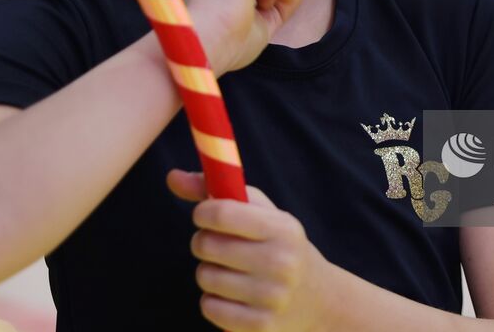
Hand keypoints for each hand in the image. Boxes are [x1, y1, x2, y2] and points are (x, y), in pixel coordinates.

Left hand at [168, 168, 332, 331]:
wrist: (321, 300)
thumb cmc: (280, 246)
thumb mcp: (263, 214)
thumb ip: (216, 191)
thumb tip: (172, 177)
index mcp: (282, 229)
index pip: (222, 213)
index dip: (202, 212)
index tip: (204, 215)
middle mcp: (279, 263)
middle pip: (206, 245)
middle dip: (203, 241)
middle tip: (218, 244)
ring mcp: (270, 298)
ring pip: (205, 277)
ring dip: (209, 272)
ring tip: (230, 271)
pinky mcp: (259, 327)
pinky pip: (209, 307)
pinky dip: (214, 300)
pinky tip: (234, 296)